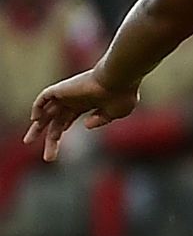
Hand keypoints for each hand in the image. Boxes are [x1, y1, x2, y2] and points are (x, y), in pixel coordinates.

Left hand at [23, 69, 139, 161]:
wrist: (118, 79)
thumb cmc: (122, 95)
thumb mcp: (116, 113)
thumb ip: (102, 119)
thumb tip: (86, 125)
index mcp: (88, 102)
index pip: (70, 116)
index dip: (62, 127)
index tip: (59, 137)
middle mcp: (75, 98)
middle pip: (57, 120)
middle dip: (51, 137)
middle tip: (47, 155)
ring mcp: (68, 94)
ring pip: (47, 112)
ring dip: (37, 127)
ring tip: (28, 141)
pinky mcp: (62, 89)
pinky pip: (44, 98)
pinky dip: (37, 107)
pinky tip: (34, 119)